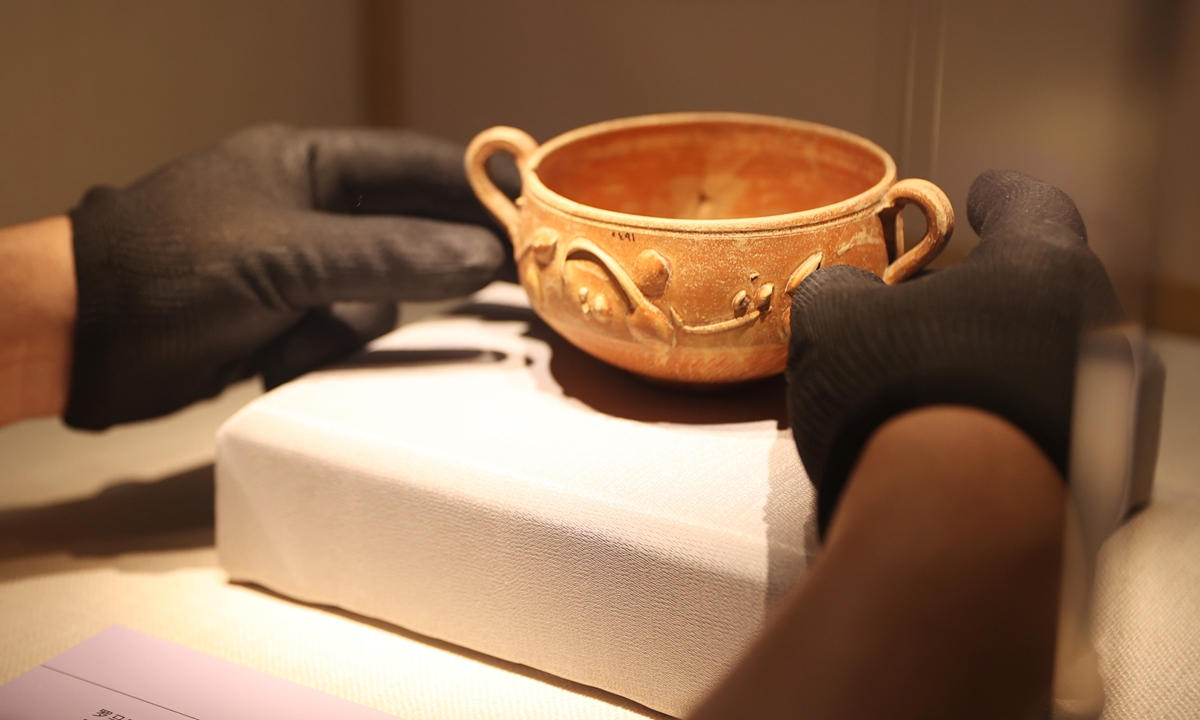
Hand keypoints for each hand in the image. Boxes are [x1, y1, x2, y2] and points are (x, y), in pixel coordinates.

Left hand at [66, 125, 513, 429]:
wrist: (79, 339)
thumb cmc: (169, 268)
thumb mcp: (285, 256)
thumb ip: (388, 255)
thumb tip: (480, 254)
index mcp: (308, 164)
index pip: (417, 166)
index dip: (477, 190)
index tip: (533, 219)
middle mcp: (312, 212)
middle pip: (408, 236)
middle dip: (438, 267)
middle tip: (506, 290)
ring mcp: (298, 271)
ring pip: (378, 300)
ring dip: (350, 328)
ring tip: (304, 337)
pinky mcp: (282, 323)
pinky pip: (340, 339)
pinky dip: (317, 355)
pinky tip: (271, 362)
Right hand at [786, 170, 1123, 532]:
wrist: (954, 535)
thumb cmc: (900, 401)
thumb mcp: (834, 321)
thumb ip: (839, 289)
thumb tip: (846, 293)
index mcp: (1044, 269)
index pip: (1033, 205)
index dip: (1000, 197)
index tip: (984, 195)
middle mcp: (1096, 331)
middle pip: (1037, 295)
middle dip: (981, 303)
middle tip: (923, 320)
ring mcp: (1106, 410)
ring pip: (1044, 365)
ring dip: (991, 369)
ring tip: (927, 397)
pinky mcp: (1098, 479)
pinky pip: (1046, 429)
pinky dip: (1004, 428)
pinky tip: (953, 453)